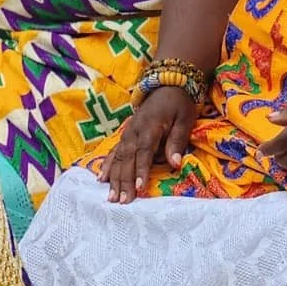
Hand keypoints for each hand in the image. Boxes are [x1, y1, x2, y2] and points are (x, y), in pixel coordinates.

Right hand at [99, 87, 197, 203]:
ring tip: (111, 197)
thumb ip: (177, 141)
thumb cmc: (179, 104)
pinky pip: (113, 152)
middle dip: (124, 181)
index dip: (141, 171)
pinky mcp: (124, 135)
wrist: (167, 85)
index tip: (139, 188)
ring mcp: (127, 133)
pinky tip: (101, 179)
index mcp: (150, 127)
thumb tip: (176, 164)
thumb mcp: (185, 119)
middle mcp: (134, 131)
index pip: (144, 152)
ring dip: (113, 178)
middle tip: (122, 200)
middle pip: (127, 159)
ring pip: (117, 158)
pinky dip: (106, 166)